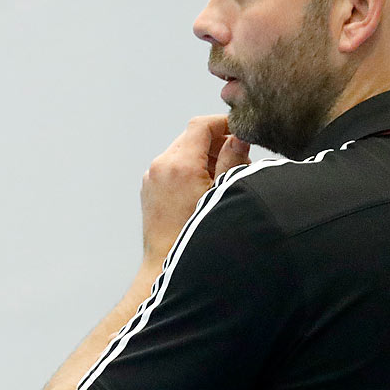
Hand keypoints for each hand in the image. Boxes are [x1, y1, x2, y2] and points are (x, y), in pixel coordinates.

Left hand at [140, 116, 250, 265]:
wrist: (166, 266)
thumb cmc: (196, 236)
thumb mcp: (223, 195)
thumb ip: (233, 162)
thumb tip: (239, 138)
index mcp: (180, 165)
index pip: (201, 126)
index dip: (224, 124)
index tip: (240, 131)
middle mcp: (161, 166)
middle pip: (192, 138)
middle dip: (217, 144)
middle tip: (239, 162)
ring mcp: (152, 178)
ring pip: (182, 152)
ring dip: (204, 157)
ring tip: (223, 179)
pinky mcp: (149, 189)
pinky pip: (172, 167)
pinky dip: (190, 169)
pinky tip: (205, 189)